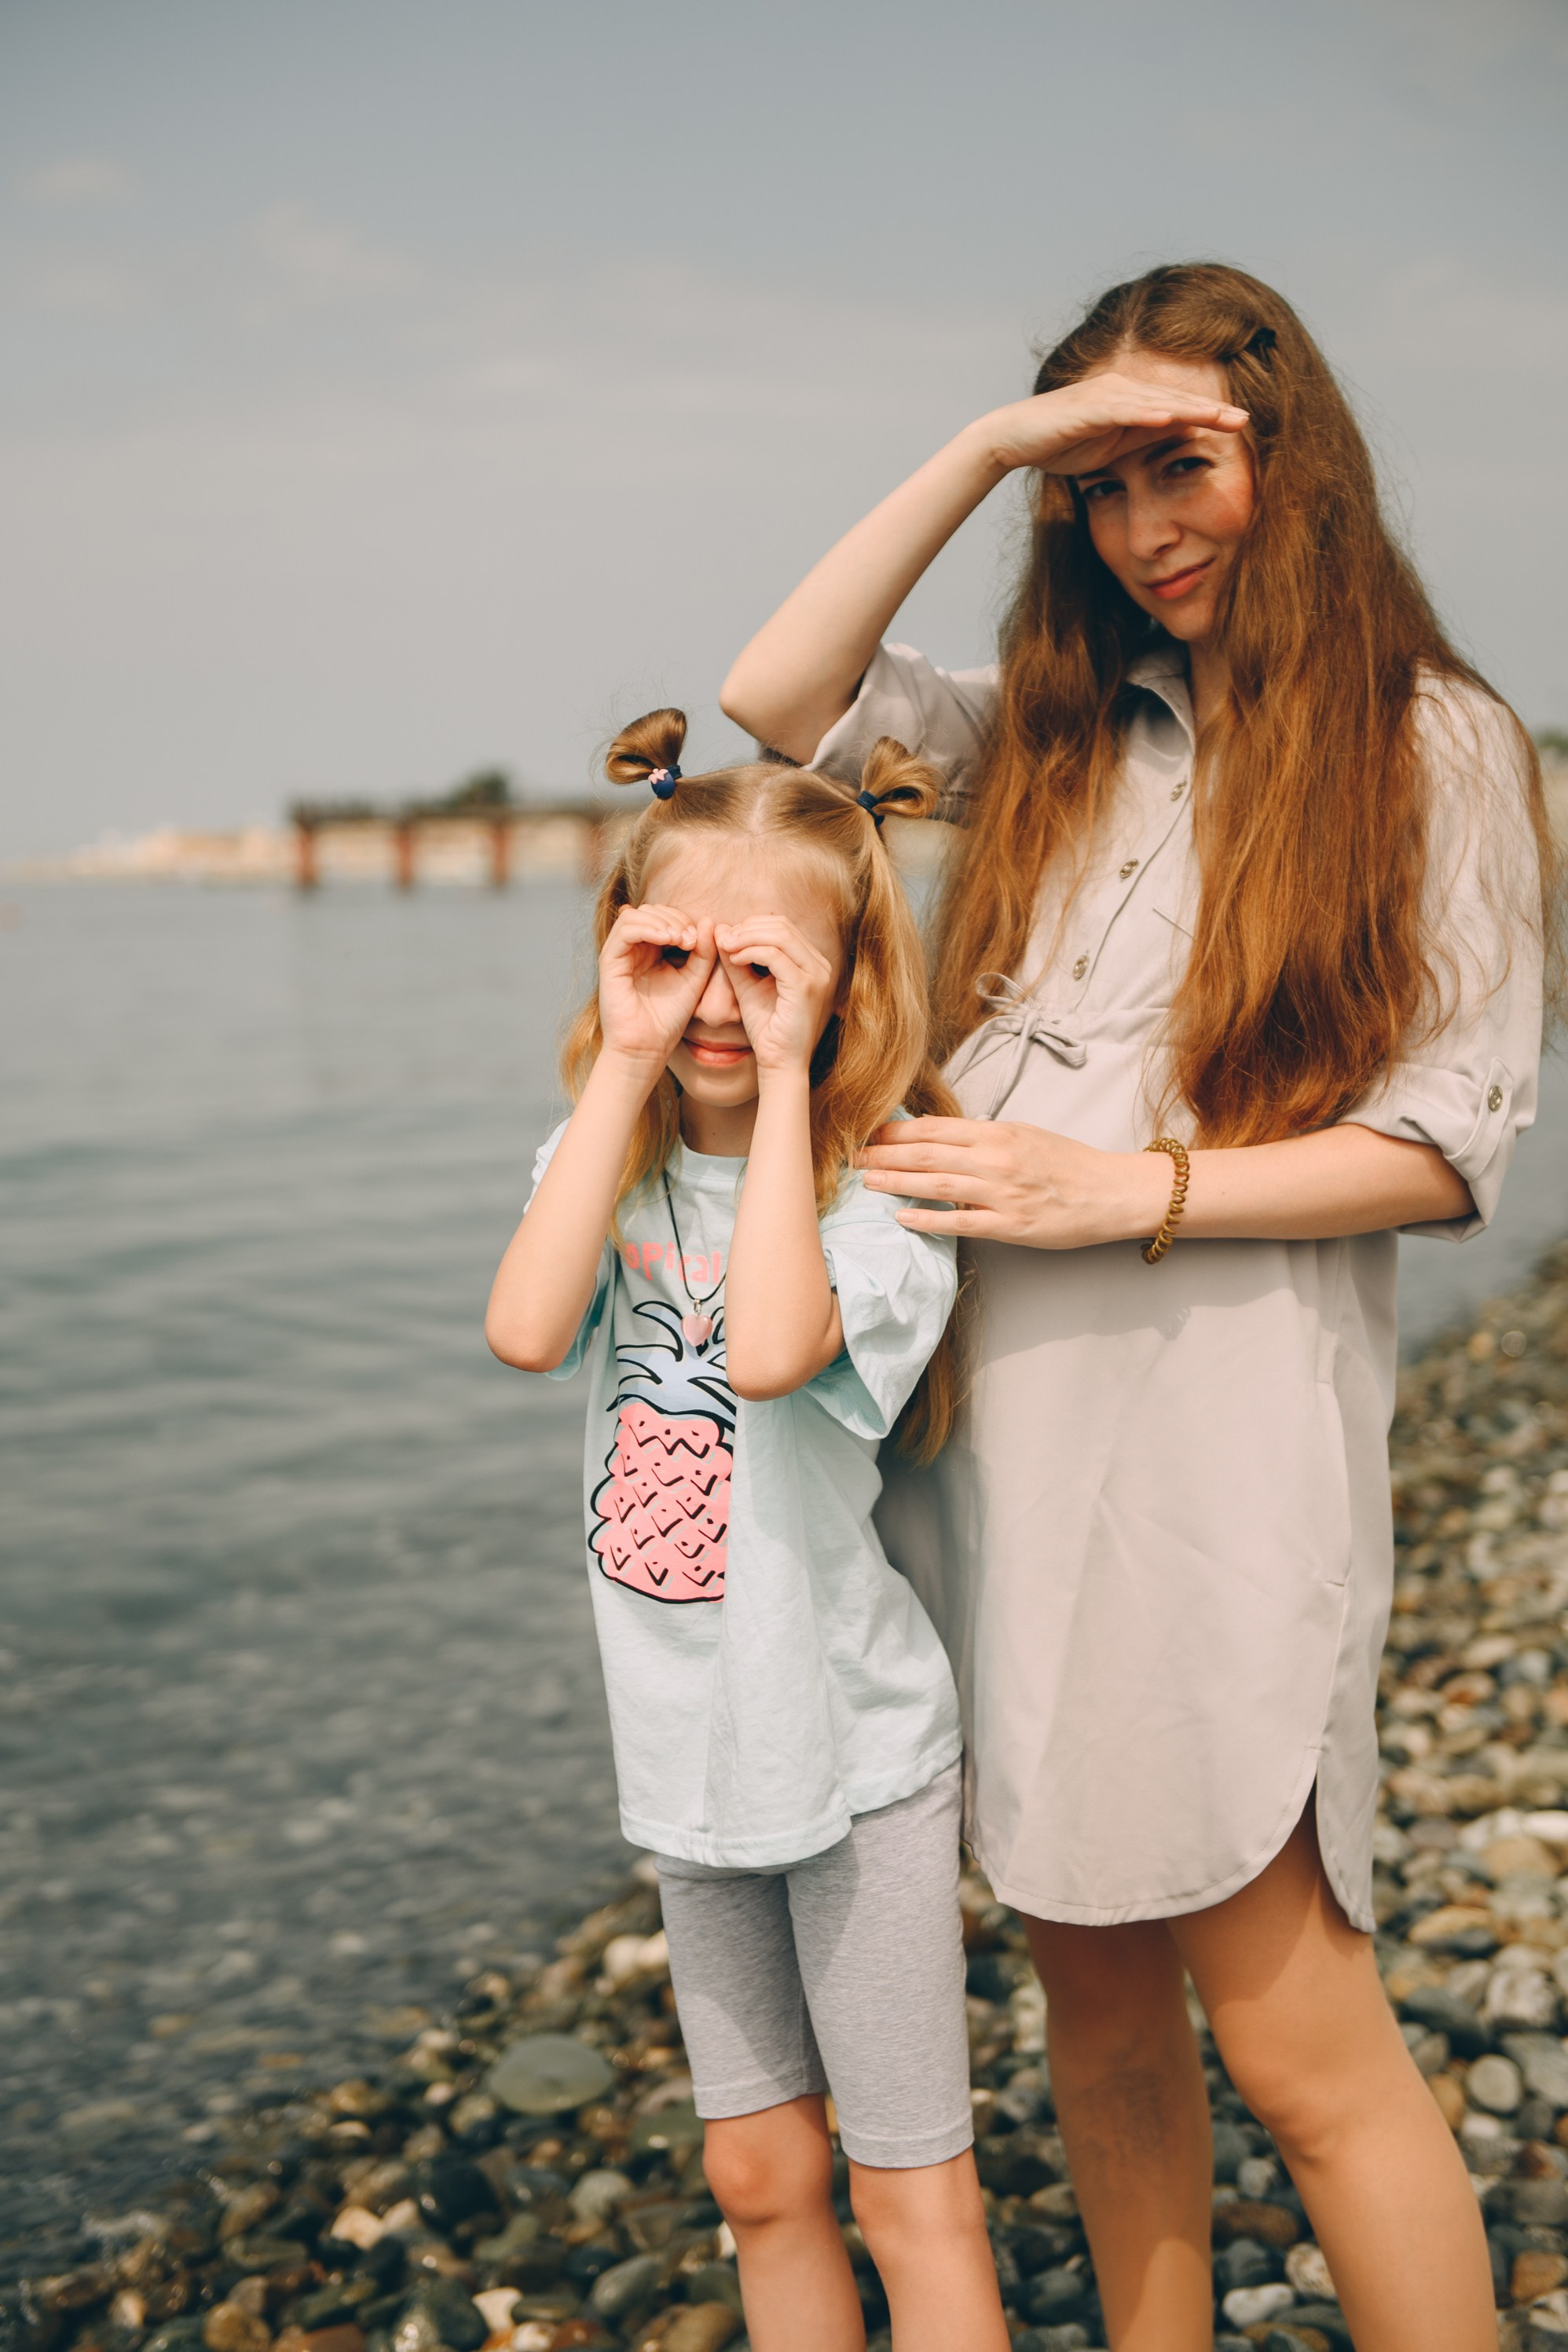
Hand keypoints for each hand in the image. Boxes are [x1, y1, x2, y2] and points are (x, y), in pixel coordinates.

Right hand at [597, 903, 716, 1071]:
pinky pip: (625, 930)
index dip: (683, 920)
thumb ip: (703, 951)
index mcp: (651, 951)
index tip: (700, 940)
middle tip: (691, 939)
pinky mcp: (609, 961)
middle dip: (674, 918)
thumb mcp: (694, 979)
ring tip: (681, 939)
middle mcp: (633, 949)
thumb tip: (708, 919)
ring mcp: (619, 953)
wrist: (648, 1047)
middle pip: (650, 911)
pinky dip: (648, 928)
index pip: (664, 916)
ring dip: (663, 921)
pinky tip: (667, 939)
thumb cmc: (669, 1018)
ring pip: (636, 915)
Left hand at [714, 916, 837, 1078]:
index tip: (726, 937)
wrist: (779, 1062)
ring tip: (725, 946)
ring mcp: (816, 975)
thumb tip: (721, 929)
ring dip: (747, 937)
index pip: (783, 926)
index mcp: (811, 962)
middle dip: (748, 927)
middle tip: (723, 938)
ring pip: (780, 935)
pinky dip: (751, 952)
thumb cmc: (766, 1028)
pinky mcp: (805, 988)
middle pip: (782, 925)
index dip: (752, 925)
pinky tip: (734, 960)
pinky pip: (775, 956)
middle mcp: (820, 965)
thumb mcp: (748, 985)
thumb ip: (737, 958)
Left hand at [857, 1117, 1173, 1248]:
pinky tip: (901, 1217)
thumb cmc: (1068, 1163)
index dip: (896, 1131)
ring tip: (865, 1181)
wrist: (1111, 1191)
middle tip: (850, 1156)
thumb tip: (937, 1135)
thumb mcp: (1024, 1136)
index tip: (867, 1132)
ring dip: (896, 1182)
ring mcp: (1002, 1193)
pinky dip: (928, 1219)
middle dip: (884, 1154)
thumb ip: (982, 1137)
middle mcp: (996, 1159)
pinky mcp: (1010, 1225)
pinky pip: (961, 1223)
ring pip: (937, 1185)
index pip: (935, 1129)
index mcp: (998, 1133)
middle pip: (927, 1155)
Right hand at [981, 372, 1249, 480]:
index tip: (1242, 427)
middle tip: (1247, 419)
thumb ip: (1142, 437)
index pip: (1179, 408)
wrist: (1015, 439)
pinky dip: (1148, 413)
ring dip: (1190, 409)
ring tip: (1222, 417)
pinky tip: (1172, 418)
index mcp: (1131, 399)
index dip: (1211, 416)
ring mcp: (1107, 394)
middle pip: (1177, 400)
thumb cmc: (1061, 443)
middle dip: (1213, 410)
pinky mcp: (1089, 406)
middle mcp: (1123, 389)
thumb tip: (1176, 436)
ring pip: (1158, 402)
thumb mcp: (1112, 446)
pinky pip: (1125, 410)